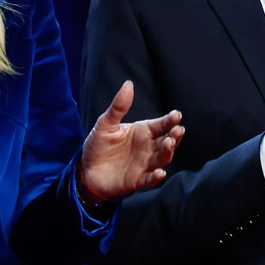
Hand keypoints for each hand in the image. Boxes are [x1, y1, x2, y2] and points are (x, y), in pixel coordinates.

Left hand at [79, 81, 181, 200]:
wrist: (86, 169)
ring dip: (168, 152)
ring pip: (162, 158)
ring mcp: (144, 165)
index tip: (176, 115)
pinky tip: (160, 172)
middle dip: (174, 136)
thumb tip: (128, 84)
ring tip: (168, 143)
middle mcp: (148, 148)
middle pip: (167, 141)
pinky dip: (155, 177)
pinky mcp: (136, 180)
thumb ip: (118, 107)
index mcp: (143, 132)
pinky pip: (149, 179)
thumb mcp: (106, 123)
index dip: (170, 120)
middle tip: (178, 129)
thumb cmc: (99, 144)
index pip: (161, 125)